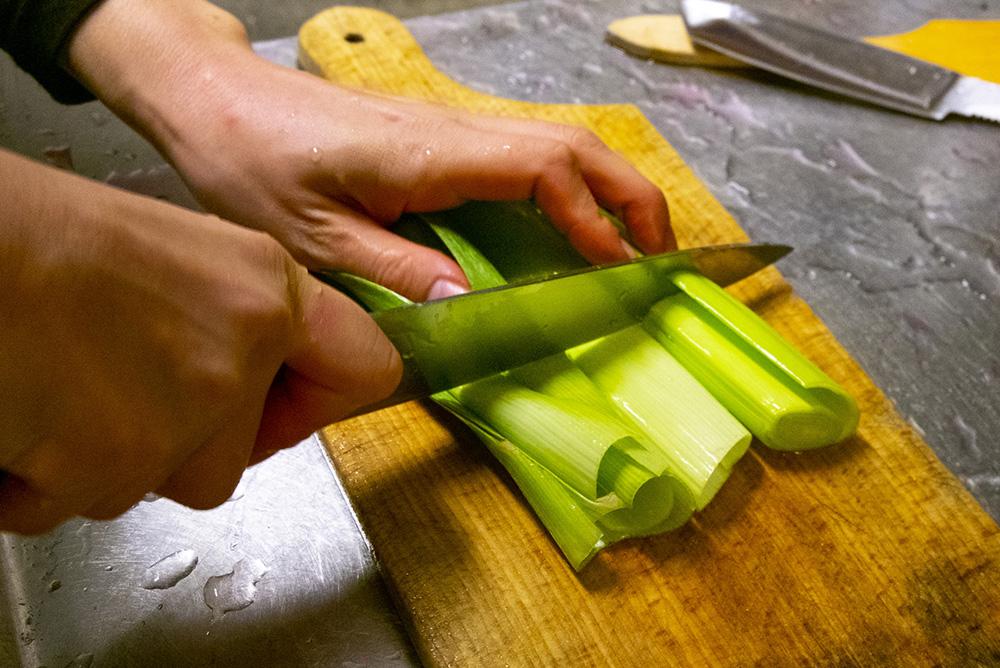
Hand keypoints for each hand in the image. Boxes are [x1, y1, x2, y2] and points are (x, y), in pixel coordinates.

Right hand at [0, 150, 400, 534]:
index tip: (289, 403)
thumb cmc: (48, 235)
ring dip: (108, 459)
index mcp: (268, 291)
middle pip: (238, 453)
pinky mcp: (113, 464)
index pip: (364, 370)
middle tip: (118, 385)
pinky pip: (81, 504)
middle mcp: (242, 354)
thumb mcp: (180, 254)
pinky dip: (43, 479)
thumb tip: (257, 379)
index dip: (320, 400)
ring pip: (161, 482)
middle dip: (182, 443)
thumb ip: (238, 319)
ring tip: (60, 386)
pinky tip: (26, 415)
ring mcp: (183, 415)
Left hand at [66, 0, 674, 301]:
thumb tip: (467, 303)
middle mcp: (453, 131)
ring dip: (605, 189)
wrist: (215, 102)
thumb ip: (395, 268)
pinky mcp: (438, 140)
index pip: (545, 168)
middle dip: (628, 194)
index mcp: (430, 153)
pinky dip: (565, 189)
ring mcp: (449, 130)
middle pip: (571, 142)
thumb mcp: (312, 236)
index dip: (594, 218)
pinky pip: (523, 156)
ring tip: (629, 248)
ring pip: (554, 143)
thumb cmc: (251, 163)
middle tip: (659, 255)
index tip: (618, 269)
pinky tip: (566, 230)